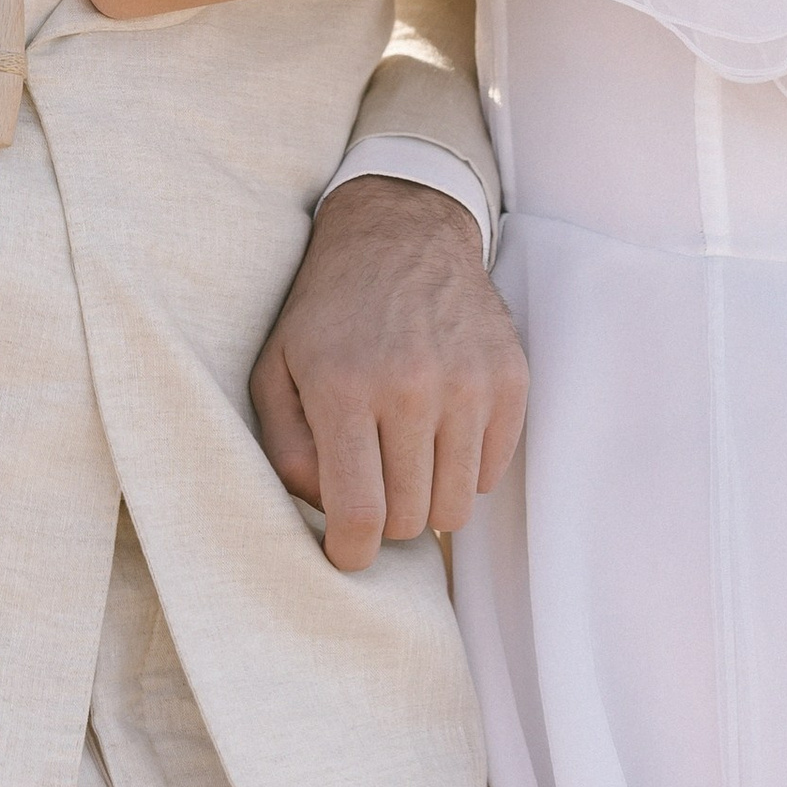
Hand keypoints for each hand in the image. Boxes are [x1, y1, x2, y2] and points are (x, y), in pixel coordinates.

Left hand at [249, 178, 527, 572]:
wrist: (401, 233)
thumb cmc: (329, 310)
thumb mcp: (277, 369)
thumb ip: (286, 450)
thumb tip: (323, 513)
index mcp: (343, 387)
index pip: (360, 514)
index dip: (351, 553)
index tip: (346, 552)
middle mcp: (410, 386)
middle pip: (411, 520)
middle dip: (387, 520)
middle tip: (373, 484)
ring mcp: (468, 383)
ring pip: (456, 507)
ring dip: (427, 498)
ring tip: (405, 459)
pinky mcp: (509, 380)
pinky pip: (492, 473)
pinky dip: (464, 469)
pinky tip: (439, 430)